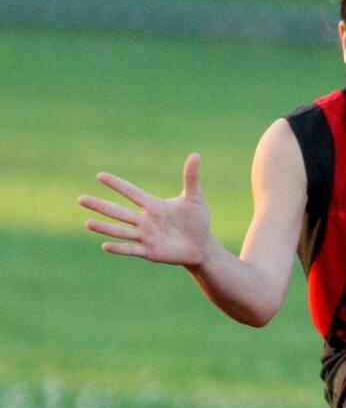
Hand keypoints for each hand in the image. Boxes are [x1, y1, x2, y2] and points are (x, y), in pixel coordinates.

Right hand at [79, 153, 211, 265]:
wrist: (202, 246)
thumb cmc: (197, 221)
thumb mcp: (194, 198)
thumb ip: (191, 178)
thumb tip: (196, 155)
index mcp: (153, 205)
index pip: (131, 192)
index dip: (117, 184)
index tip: (100, 175)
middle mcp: (145, 220)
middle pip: (119, 211)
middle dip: (100, 205)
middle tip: (80, 198)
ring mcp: (146, 237)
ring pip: (121, 230)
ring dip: (105, 227)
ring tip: (87, 223)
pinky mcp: (150, 252)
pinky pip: (132, 249)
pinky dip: (120, 248)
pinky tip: (105, 245)